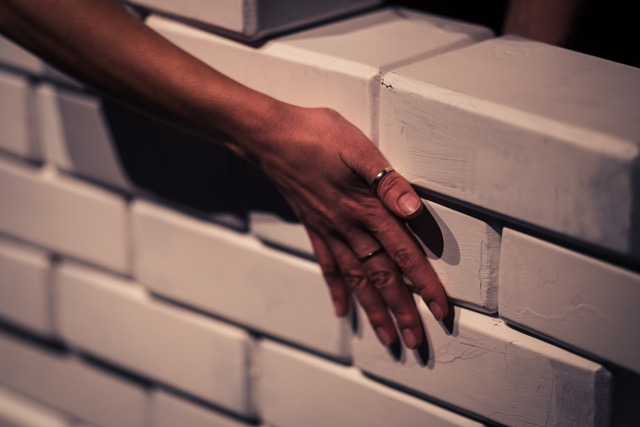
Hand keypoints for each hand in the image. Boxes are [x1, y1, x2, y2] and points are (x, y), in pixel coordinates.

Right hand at [254, 104, 447, 348]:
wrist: (270, 137)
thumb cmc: (315, 135)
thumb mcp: (357, 148)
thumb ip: (387, 181)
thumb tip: (413, 210)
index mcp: (365, 209)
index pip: (402, 253)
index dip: (423, 282)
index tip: (440, 310)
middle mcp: (348, 227)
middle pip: (380, 276)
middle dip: (400, 311)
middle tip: (414, 342)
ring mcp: (329, 231)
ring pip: (356, 279)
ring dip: (373, 310)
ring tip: (386, 337)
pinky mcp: (314, 228)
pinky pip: (327, 266)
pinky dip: (336, 290)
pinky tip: (342, 311)